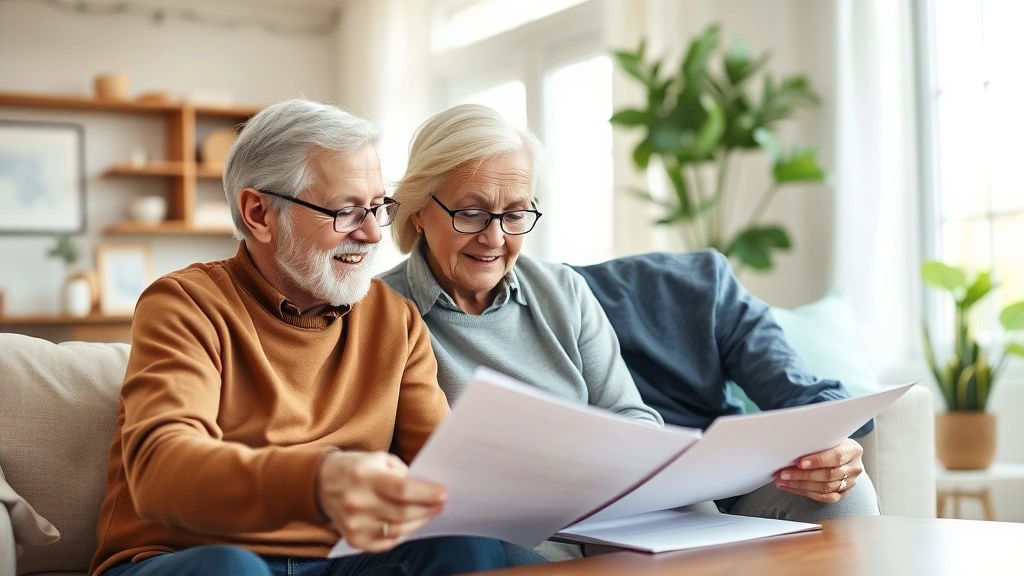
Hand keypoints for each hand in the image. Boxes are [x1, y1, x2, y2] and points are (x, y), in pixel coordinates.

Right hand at [317, 451, 446, 551]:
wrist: (321, 483)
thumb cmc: (357, 468)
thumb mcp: (378, 459)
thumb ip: (402, 472)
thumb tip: (427, 490)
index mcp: (364, 477)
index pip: (402, 490)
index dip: (426, 493)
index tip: (444, 493)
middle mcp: (357, 502)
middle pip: (402, 512)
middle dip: (427, 509)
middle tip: (441, 505)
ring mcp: (354, 524)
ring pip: (397, 530)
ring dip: (418, 523)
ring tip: (429, 514)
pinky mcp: (353, 539)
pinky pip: (385, 543)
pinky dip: (402, 535)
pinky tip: (410, 525)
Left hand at [773, 438, 863, 503]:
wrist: (843, 454)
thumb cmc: (831, 444)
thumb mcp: (828, 438)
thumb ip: (817, 442)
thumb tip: (791, 447)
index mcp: (852, 450)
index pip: (836, 456)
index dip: (818, 461)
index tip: (800, 463)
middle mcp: (854, 467)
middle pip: (828, 475)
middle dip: (802, 475)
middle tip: (784, 474)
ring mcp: (850, 483)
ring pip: (824, 488)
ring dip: (800, 485)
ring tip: (783, 481)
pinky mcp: (842, 494)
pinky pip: (824, 497)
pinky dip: (805, 492)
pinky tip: (791, 487)